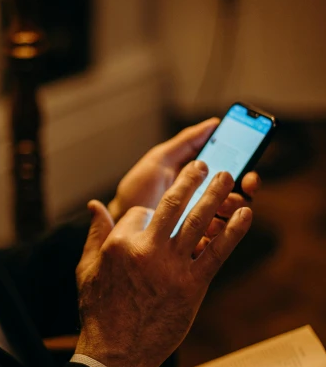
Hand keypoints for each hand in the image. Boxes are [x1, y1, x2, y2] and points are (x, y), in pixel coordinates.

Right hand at [75, 163, 252, 366]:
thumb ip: (94, 234)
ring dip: (216, 195)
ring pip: (198, 221)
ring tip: (227, 176)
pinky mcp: (193, 286)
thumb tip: (95, 205)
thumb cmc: (99, 311)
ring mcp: (171, 267)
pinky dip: (233, 231)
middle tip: (203, 166)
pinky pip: (217, 252)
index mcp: (119, 243)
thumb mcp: (86, 269)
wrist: (117, 352)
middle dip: (191, 179)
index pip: (141, 212)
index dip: (148, 214)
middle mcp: (146, 250)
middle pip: (173, 204)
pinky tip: (245, 214)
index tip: (152, 220)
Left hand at [108, 119, 260, 243]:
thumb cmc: (138, 188)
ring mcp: (203, 222)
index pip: (234, 172)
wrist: (120, 219)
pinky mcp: (197, 243)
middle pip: (241, 193)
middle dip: (247, 187)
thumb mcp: (160, 160)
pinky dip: (220, 230)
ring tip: (221, 204)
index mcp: (202, 179)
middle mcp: (206, 200)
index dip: (247, 167)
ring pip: (233, 215)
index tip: (247, 166)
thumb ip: (186, 142)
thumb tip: (214, 123)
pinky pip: (219, 239)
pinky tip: (211, 224)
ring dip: (233, 206)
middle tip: (244, 184)